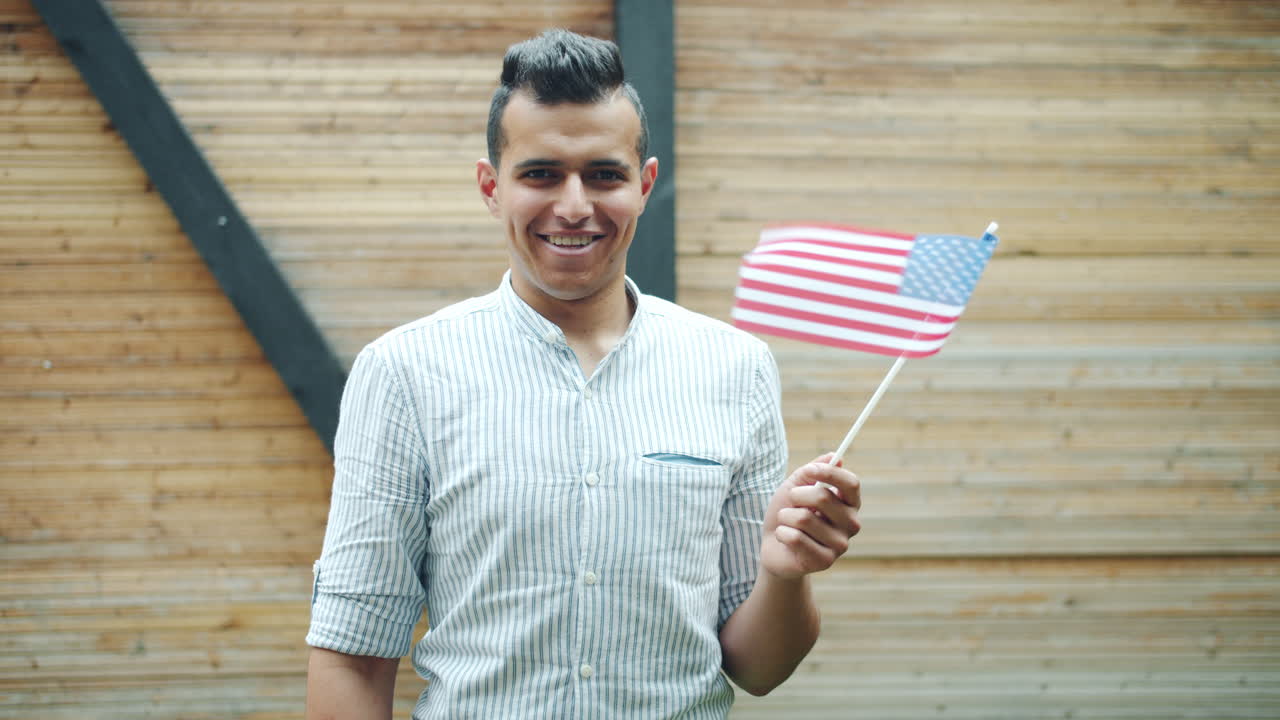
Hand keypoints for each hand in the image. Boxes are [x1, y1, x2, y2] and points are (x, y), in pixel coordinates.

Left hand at [760, 453, 860, 580]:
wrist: (773, 546)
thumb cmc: (787, 514)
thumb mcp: (794, 487)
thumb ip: (811, 472)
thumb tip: (834, 456)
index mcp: (849, 503)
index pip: (851, 483)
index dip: (829, 473)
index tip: (809, 469)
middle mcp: (851, 524)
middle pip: (824, 497)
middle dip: (796, 495)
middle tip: (791, 501)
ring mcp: (840, 544)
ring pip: (804, 518)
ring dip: (786, 517)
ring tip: (787, 523)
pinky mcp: (825, 561)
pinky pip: (796, 538)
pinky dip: (782, 533)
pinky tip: (785, 538)